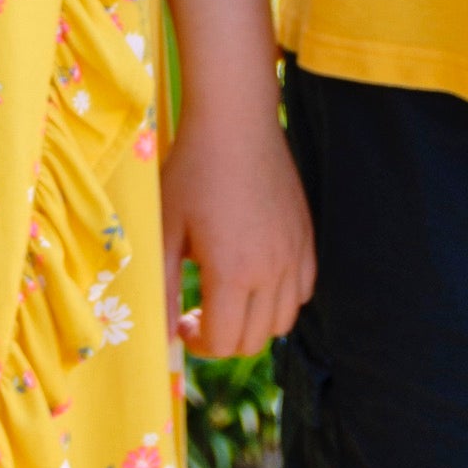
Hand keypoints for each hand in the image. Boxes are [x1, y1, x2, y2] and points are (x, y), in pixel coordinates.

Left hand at [161, 102, 314, 359]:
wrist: (235, 123)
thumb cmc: (192, 171)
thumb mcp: (166, 230)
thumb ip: (163, 290)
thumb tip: (160, 337)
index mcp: (233, 272)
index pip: (223, 343)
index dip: (198, 343)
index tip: (182, 322)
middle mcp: (272, 270)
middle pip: (254, 341)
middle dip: (223, 339)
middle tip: (199, 314)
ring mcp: (295, 254)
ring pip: (283, 322)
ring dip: (254, 323)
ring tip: (228, 298)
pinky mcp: (306, 237)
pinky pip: (303, 291)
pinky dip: (281, 299)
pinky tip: (256, 277)